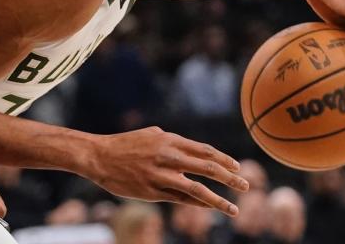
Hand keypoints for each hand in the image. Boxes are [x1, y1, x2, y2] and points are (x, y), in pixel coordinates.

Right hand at [86, 127, 247, 215]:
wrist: (98, 156)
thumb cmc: (125, 145)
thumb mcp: (150, 135)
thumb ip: (171, 142)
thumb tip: (189, 150)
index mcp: (169, 140)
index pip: (204, 151)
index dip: (224, 159)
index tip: (237, 167)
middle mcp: (168, 156)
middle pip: (207, 168)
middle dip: (230, 178)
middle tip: (246, 185)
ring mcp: (161, 175)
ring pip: (197, 189)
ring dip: (219, 200)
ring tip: (233, 209)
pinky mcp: (153, 192)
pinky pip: (180, 199)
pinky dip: (198, 204)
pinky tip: (209, 208)